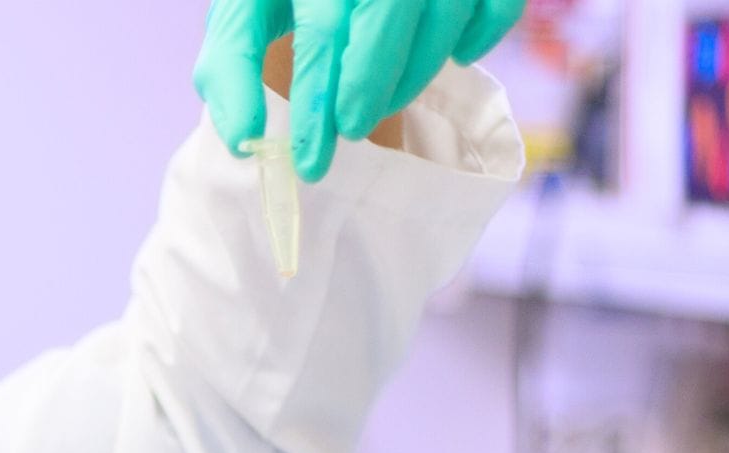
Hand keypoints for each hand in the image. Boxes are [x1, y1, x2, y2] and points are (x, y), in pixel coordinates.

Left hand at [198, 0, 528, 183]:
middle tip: (350, 131)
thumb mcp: (245, 17)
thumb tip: (243, 139)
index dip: (316, 102)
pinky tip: (454, 57)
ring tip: (383, 102)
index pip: (321, 32)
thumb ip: (231, 71)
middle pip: (389, 9)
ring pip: (443, 10)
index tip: (310, 162)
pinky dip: (479, 38)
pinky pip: (497, 7)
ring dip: (414, 73)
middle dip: (370, 83)